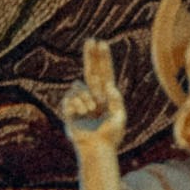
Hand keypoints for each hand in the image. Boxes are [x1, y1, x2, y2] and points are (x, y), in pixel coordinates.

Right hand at [63, 38, 127, 158]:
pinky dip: (77, 105)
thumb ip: (116, 100)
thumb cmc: (111, 136)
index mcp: (106, 96)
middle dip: (91, 55)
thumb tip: (109, 84)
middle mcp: (93, 96)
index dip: (103, 59)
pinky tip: (81, 114)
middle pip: (90, 71)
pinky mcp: (69, 110)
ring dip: (86, 98)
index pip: (105, 73)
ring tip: (92, 111)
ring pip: (80, 88)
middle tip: (90, 40)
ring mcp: (81, 102)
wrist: (97, 149)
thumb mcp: (119, 117)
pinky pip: (71, 98)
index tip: (101, 43)